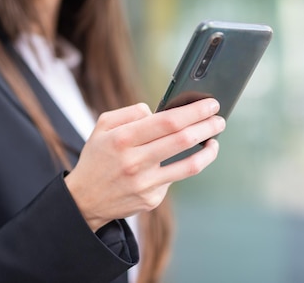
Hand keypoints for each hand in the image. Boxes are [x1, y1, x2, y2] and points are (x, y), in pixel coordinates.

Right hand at [64, 98, 224, 230]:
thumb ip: (130, 113)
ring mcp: (145, 183)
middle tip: (219, 119)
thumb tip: (158, 111)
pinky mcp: (152, 199)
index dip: (194, 111)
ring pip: (189, 165)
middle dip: (207, 126)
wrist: (84, 200)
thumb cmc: (98, 157)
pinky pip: (176, 178)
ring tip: (214, 140)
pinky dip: (186, 166)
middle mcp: (135, 162)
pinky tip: (188, 159)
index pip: (168, 121)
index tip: (210, 104)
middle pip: (183, 139)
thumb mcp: (103, 126)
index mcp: (123, 139)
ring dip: (208, 150)